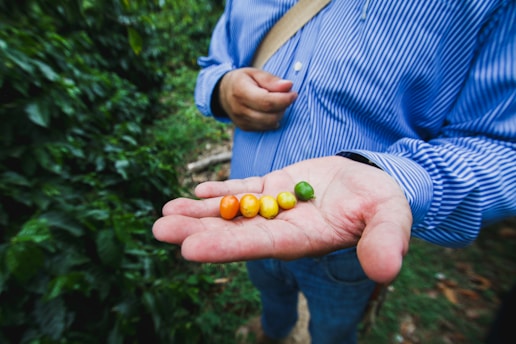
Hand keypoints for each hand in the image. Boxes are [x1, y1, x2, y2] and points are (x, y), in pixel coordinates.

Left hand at [152, 156, 411, 282]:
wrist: (372, 182)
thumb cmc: (383, 203)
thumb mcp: (390, 218)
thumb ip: (384, 241)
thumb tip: (384, 269)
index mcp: (305, 238)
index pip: (262, 245)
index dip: (228, 246)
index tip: (190, 250)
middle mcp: (283, 227)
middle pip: (236, 230)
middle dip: (199, 230)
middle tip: (161, 231)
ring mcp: (275, 206)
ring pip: (233, 209)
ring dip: (199, 212)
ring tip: (165, 213)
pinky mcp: (275, 185)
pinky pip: (244, 186)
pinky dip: (221, 189)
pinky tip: (196, 192)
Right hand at [218, 68, 297, 130]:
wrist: (222, 93)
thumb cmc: (241, 80)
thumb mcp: (254, 73)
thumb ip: (271, 80)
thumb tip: (288, 86)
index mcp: (240, 91)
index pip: (267, 101)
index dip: (284, 99)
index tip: (293, 93)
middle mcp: (239, 109)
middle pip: (270, 116)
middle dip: (283, 107)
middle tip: (286, 97)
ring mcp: (241, 121)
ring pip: (269, 124)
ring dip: (279, 114)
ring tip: (278, 103)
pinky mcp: (244, 128)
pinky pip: (265, 128)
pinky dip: (272, 120)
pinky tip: (271, 111)